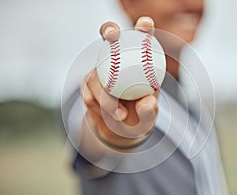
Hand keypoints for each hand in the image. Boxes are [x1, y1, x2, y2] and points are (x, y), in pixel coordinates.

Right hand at [81, 17, 157, 153]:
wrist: (119, 129)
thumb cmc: (139, 117)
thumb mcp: (148, 117)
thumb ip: (149, 110)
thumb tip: (148, 102)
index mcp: (137, 62)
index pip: (141, 40)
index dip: (143, 28)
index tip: (145, 24)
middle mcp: (117, 61)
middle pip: (109, 38)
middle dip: (109, 30)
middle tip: (112, 35)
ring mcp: (100, 71)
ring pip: (96, 74)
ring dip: (106, 95)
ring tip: (120, 114)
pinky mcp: (87, 84)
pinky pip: (89, 93)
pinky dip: (99, 106)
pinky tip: (108, 115)